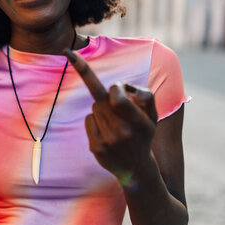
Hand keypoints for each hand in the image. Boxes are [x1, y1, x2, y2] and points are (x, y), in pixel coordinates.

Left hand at [63, 49, 157, 183]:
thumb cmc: (144, 133)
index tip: (70, 55)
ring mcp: (107, 140)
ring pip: (95, 107)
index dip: (92, 75)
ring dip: (103, 109)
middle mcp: (122, 131)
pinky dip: (95, 121)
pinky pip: (89, 119)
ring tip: (117, 124)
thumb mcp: (153, 115)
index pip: (116, 95)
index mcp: (138, 121)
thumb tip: (120, 87)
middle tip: (119, 104)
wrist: (136, 169)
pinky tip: (107, 133)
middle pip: (102, 97)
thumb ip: (144, 96)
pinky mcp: (95, 147)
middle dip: (110, 96)